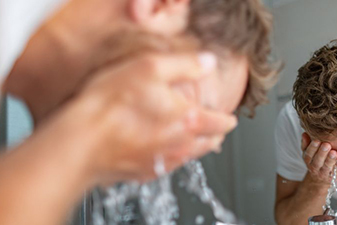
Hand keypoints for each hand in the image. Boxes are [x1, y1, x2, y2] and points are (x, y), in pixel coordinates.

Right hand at [48, 51, 237, 184]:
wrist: (81, 141)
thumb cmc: (111, 104)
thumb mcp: (151, 68)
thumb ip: (185, 65)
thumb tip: (208, 63)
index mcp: (188, 120)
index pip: (220, 123)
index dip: (228, 119)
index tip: (230, 119)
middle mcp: (179, 145)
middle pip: (208, 144)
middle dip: (215, 136)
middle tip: (216, 131)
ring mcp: (162, 163)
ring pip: (190, 158)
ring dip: (196, 148)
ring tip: (196, 142)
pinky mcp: (143, 173)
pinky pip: (166, 166)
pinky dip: (172, 158)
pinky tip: (164, 152)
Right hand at [302, 133, 336, 184]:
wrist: (320, 177)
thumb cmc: (316, 159)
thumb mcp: (308, 151)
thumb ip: (306, 143)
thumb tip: (304, 133)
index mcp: (308, 160)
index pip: (308, 154)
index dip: (312, 147)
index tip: (316, 140)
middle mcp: (314, 168)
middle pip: (317, 161)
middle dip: (322, 153)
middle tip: (327, 145)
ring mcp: (323, 173)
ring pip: (326, 167)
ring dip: (330, 160)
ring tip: (334, 153)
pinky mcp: (332, 178)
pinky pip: (336, 173)